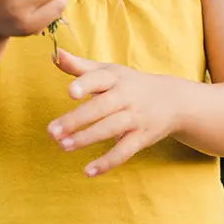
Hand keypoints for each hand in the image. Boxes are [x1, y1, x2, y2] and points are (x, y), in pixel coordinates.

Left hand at [47, 50, 176, 176]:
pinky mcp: (141, 138)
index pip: (99, 79)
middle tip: (52, 131)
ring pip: (110, 129)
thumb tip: (53, 52)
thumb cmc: (128, 83)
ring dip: (87, 139)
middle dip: (76, 120)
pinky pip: (124, 152)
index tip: (70, 92)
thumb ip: (79, 66)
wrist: (171, 100)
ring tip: (63, 146)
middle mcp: (126, 97)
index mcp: (115, 78)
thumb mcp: (107, 71)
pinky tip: (88, 171)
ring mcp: (135, 118)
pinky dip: (107, 162)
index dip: (85, 85)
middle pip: (101, 108)